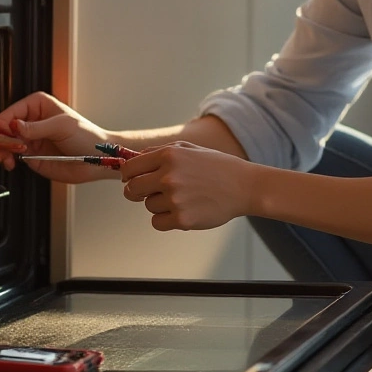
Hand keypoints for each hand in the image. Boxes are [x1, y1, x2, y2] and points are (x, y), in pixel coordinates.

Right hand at [0, 91, 112, 183]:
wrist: (98, 159)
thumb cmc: (87, 136)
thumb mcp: (61, 126)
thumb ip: (36, 128)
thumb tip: (15, 126)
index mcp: (37, 106)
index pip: (11, 113)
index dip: (0, 125)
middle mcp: (31, 122)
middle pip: (4, 129)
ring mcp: (30, 139)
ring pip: (5, 143)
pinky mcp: (32, 156)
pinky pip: (13, 156)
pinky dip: (6, 160)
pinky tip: (8, 163)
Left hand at [119, 141, 255, 230]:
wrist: (243, 186)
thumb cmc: (215, 166)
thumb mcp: (187, 149)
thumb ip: (157, 153)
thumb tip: (131, 161)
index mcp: (168, 156)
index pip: (130, 169)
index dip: (127, 176)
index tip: (131, 180)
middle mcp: (168, 176)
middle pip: (132, 189)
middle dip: (135, 192)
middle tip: (148, 192)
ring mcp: (175, 199)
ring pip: (148, 206)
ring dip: (158, 204)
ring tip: (181, 198)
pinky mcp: (182, 219)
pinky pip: (157, 222)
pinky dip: (165, 219)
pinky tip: (182, 210)